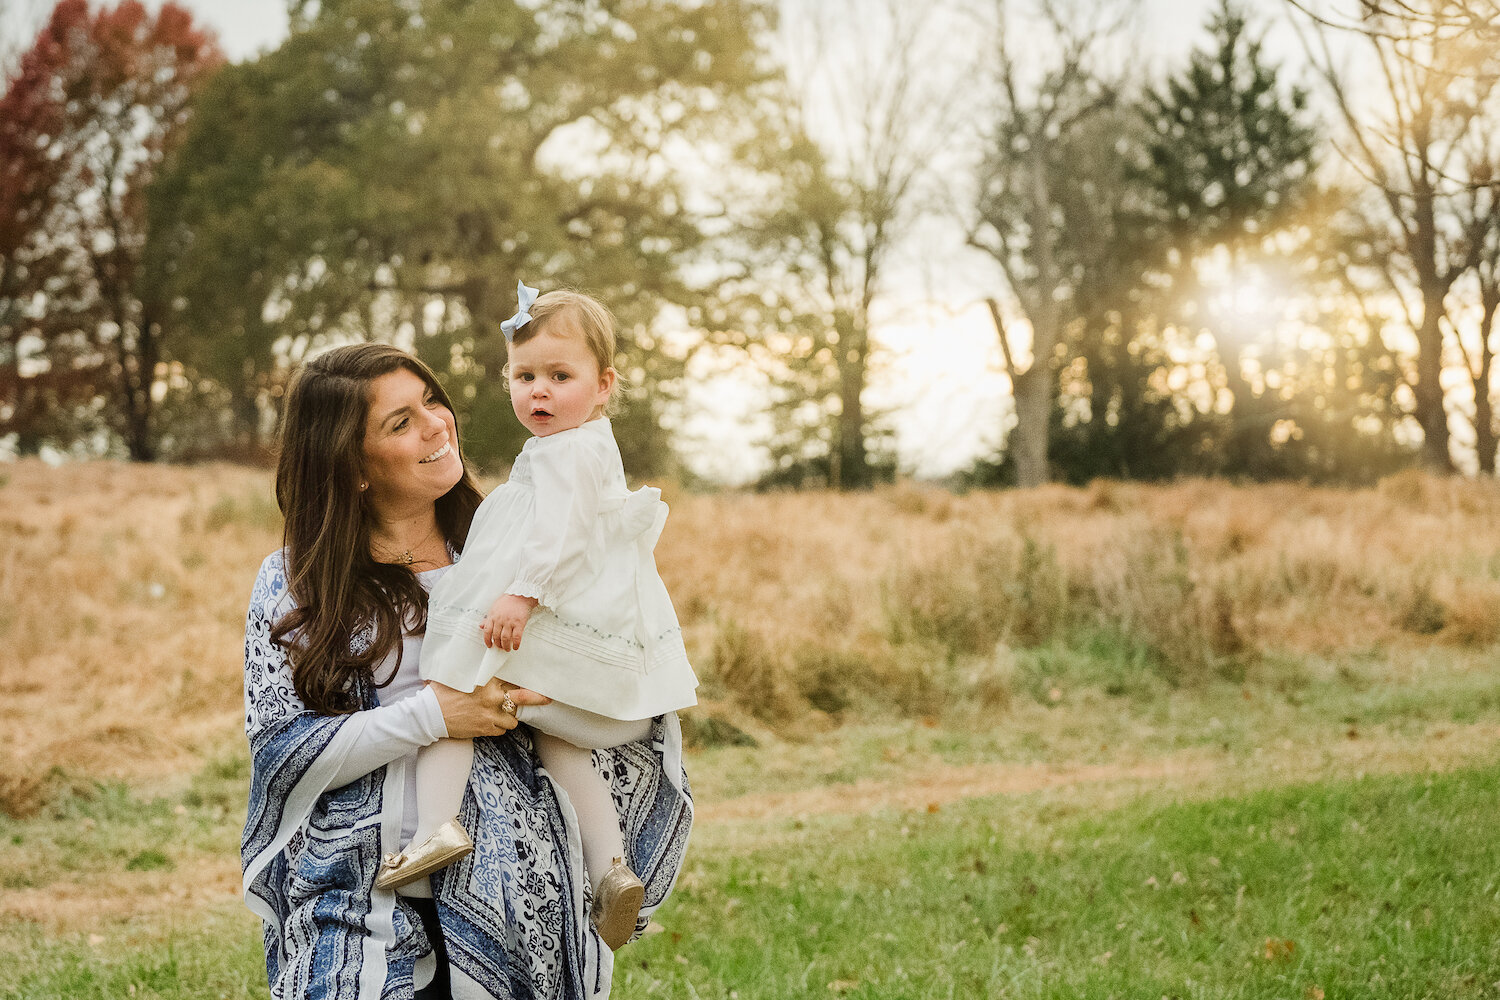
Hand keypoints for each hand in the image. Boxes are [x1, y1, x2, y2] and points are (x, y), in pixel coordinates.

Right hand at [428, 679, 550, 738]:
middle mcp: (493, 697)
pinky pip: (501, 730)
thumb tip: (480, 659)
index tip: (535, 680)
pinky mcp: (486, 729)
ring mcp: (491, 715)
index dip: (522, 681)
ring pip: (513, 720)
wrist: (430, 715)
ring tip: (501, 714)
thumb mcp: (459, 675)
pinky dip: (498, 728)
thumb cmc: (441, 693)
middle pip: (523, 697)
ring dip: (509, 718)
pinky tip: (490, 722)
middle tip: (548, 698)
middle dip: (538, 698)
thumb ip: (473, 669)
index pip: (512, 679)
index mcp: (487, 681)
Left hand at [480, 593, 539, 650]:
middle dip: (498, 644)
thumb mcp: (494, 608)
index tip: (489, 645)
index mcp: (493, 616)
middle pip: (496, 636)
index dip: (487, 640)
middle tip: (500, 647)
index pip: (487, 631)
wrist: (520, 595)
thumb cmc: (508, 601)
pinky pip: (516, 637)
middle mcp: (500, 620)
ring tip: (507, 648)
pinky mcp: (519, 623)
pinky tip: (515, 646)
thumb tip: (481, 626)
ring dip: (505, 646)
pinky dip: (515, 644)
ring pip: (505, 638)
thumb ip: (488, 618)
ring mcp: (509, 622)